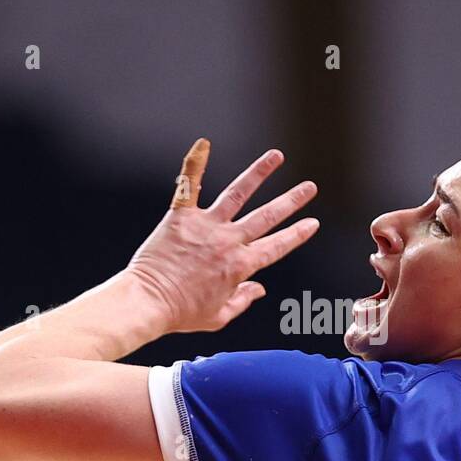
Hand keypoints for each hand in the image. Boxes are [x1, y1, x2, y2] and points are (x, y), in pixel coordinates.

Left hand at [126, 139, 319, 332]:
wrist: (148, 302)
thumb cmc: (181, 313)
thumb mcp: (219, 316)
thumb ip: (242, 300)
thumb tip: (259, 290)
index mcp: (240, 266)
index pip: (277, 246)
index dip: (297, 234)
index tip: (312, 223)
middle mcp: (228, 241)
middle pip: (267, 216)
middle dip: (291, 201)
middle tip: (309, 187)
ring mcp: (205, 226)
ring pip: (238, 193)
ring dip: (259, 173)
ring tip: (276, 156)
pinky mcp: (180, 217)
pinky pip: (190, 185)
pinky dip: (196, 163)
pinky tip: (204, 143)